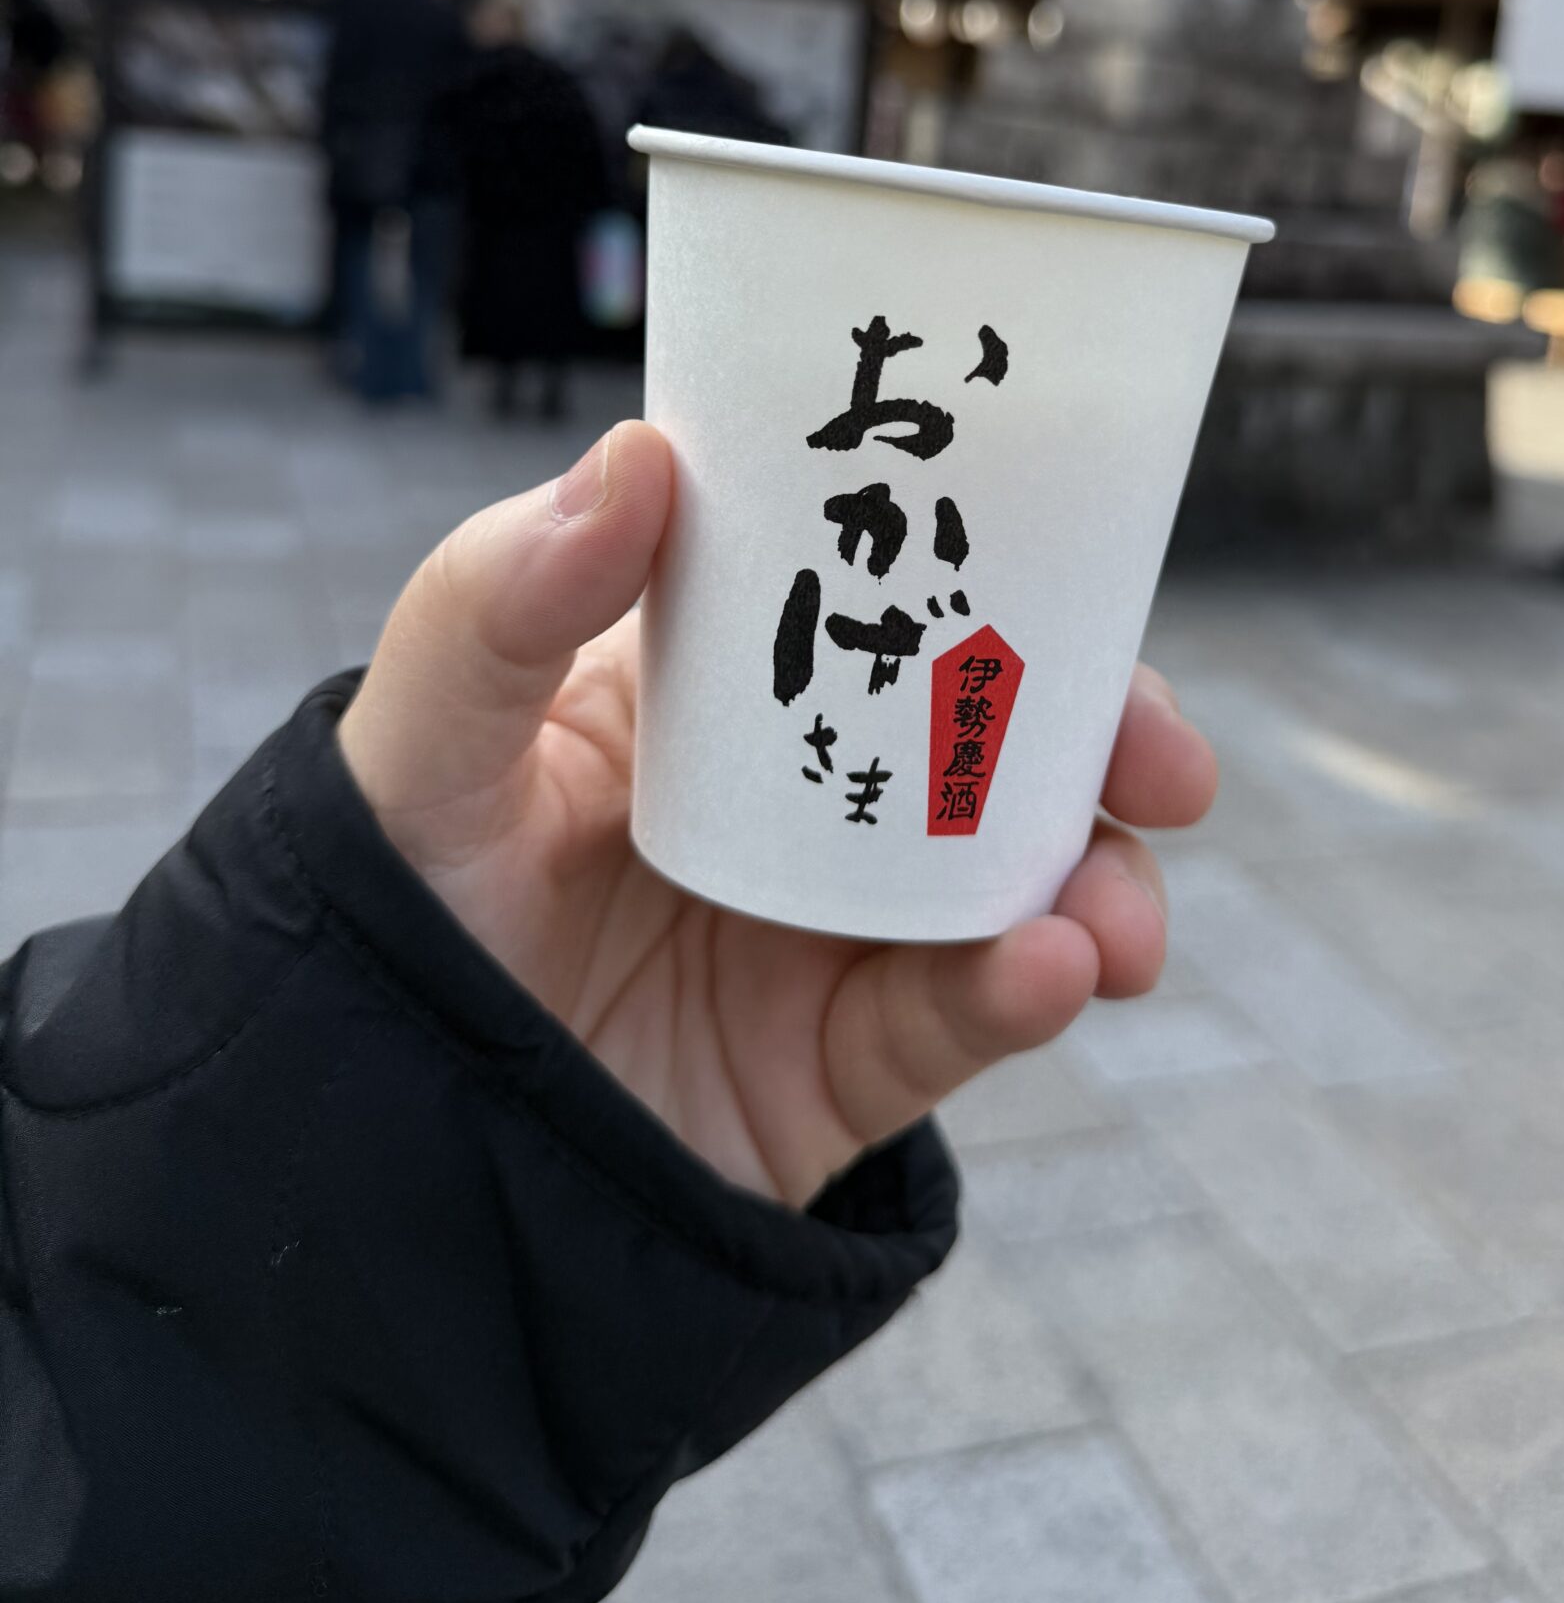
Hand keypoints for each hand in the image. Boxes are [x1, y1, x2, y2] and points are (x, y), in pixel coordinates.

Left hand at [338, 421, 1215, 1210]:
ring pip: (1015, 883)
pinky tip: (1048, 972)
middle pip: (994, 739)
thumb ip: (502, 599)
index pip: (886, 597)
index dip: (999, 573)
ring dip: (1099, 882)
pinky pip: (954, 1023)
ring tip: (1112, 917)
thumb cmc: (386, 908)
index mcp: (725, 691)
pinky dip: (1021, 995)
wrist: (358, 1148)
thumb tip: (642, 454)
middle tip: (1165, 764)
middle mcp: (802, 798)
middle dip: (1107, 741)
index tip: (1089, 563)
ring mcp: (832, 933)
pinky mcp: (838, 1067)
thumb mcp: (422, 739)